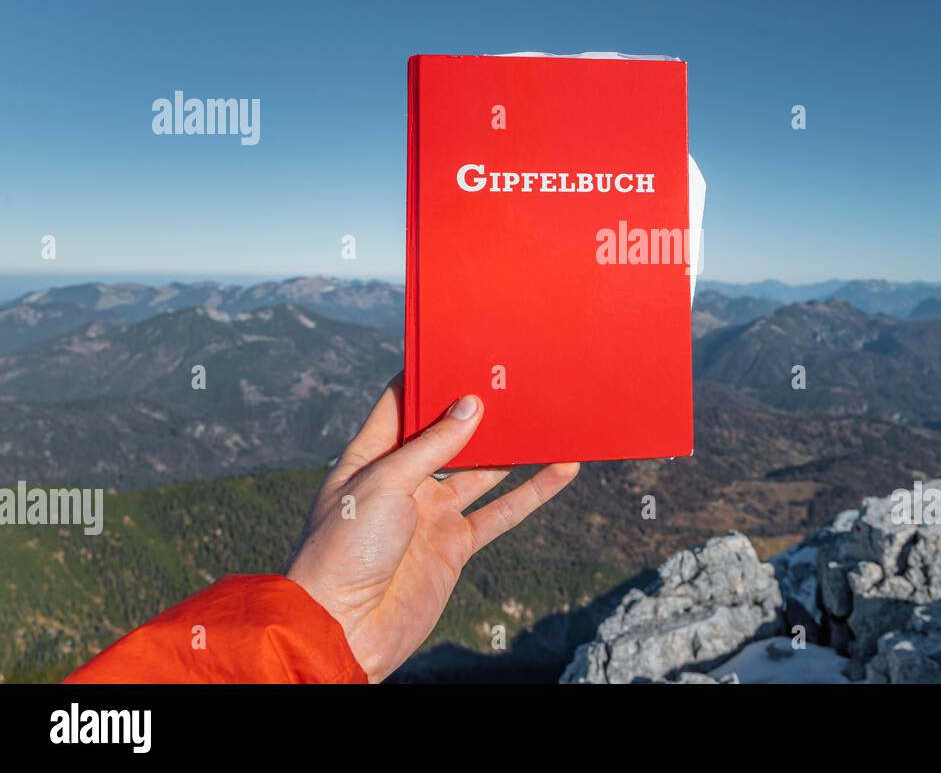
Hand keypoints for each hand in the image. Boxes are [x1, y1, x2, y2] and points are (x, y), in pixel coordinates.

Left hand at [285, 373, 579, 682]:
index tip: (459, 346)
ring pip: (481, 470)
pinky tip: (561, 469)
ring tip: (544, 414)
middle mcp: (402, 480)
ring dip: (511, 447)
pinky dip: (533, 491)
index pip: (399, 403)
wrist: (343, 629)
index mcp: (370, 456)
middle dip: (476, 408)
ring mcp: (430, 514)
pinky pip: (501, 512)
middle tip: (513, 376)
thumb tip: (472, 405)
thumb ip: (433, 445)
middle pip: (447, 433)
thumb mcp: (385, 482)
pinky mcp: (454, 546)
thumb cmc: (343, 549)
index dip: (427, 376)